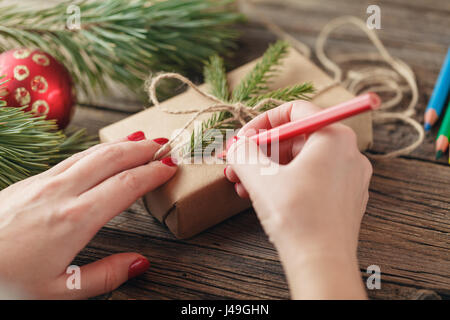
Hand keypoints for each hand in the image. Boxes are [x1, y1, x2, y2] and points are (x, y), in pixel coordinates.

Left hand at [0, 132, 176, 298]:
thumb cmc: (7, 281)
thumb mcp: (60, 292)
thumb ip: (105, 276)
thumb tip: (140, 263)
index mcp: (75, 219)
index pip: (126, 185)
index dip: (153, 173)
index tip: (171, 167)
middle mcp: (62, 192)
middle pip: (111, 158)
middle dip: (142, 148)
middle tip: (165, 145)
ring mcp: (43, 182)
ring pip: (91, 153)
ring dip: (121, 144)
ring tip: (141, 140)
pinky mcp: (30, 181)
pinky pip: (73, 158)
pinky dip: (97, 151)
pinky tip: (103, 154)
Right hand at [225, 101, 371, 298]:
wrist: (322, 265)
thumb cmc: (297, 217)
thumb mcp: (260, 177)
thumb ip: (243, 152)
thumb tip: (237, 145)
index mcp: (335, 137)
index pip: (295, 111)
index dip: (263, 121)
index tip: (243, 138)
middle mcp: (349, 152)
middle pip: (296, 138)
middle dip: (260, 151)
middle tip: (236, 164)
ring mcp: (349, 177)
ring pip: (300, 161)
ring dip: (267, 169)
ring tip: (241, 184)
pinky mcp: (344, 198)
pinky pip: (310, 179)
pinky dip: (284, 183)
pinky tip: (261, 197)